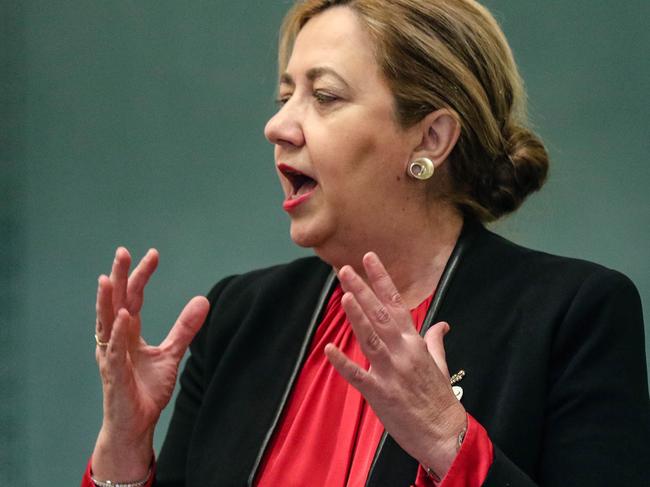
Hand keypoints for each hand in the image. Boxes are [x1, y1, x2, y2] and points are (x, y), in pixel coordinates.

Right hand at [92, 248, 209, 479]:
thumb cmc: (147, 390)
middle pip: (116, 303)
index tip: (153, 254)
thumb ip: (185, 329)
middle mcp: (115, 340)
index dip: (142, 276)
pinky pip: (114, 351)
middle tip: (122, 252)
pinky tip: (124, 317)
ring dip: (108, 301)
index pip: (133, 298)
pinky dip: (118, 333)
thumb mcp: (172, 354)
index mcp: (128, 333)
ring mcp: (111, 357)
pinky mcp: (114, 376)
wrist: (136, 425)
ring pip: (106, 323)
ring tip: (108, 278)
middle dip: (118, 278)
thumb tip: (203, 300)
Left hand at [324, 252, 465, 477]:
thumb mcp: (440, 365)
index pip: (396, 304)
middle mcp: (403, 352)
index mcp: (415, 344)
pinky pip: (358, 376)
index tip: (369, 258)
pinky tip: (330, 349)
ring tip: (344, 294)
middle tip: (345, 269)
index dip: (382, 280)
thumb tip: (442, 324)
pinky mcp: (380, 393)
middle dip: (362, 290)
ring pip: (370, 338)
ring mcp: (390, 372)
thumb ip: (434, 342)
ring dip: (357, 316)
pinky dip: (343, 363)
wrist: (446, 436)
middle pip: (380, 315)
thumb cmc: (441, 400)